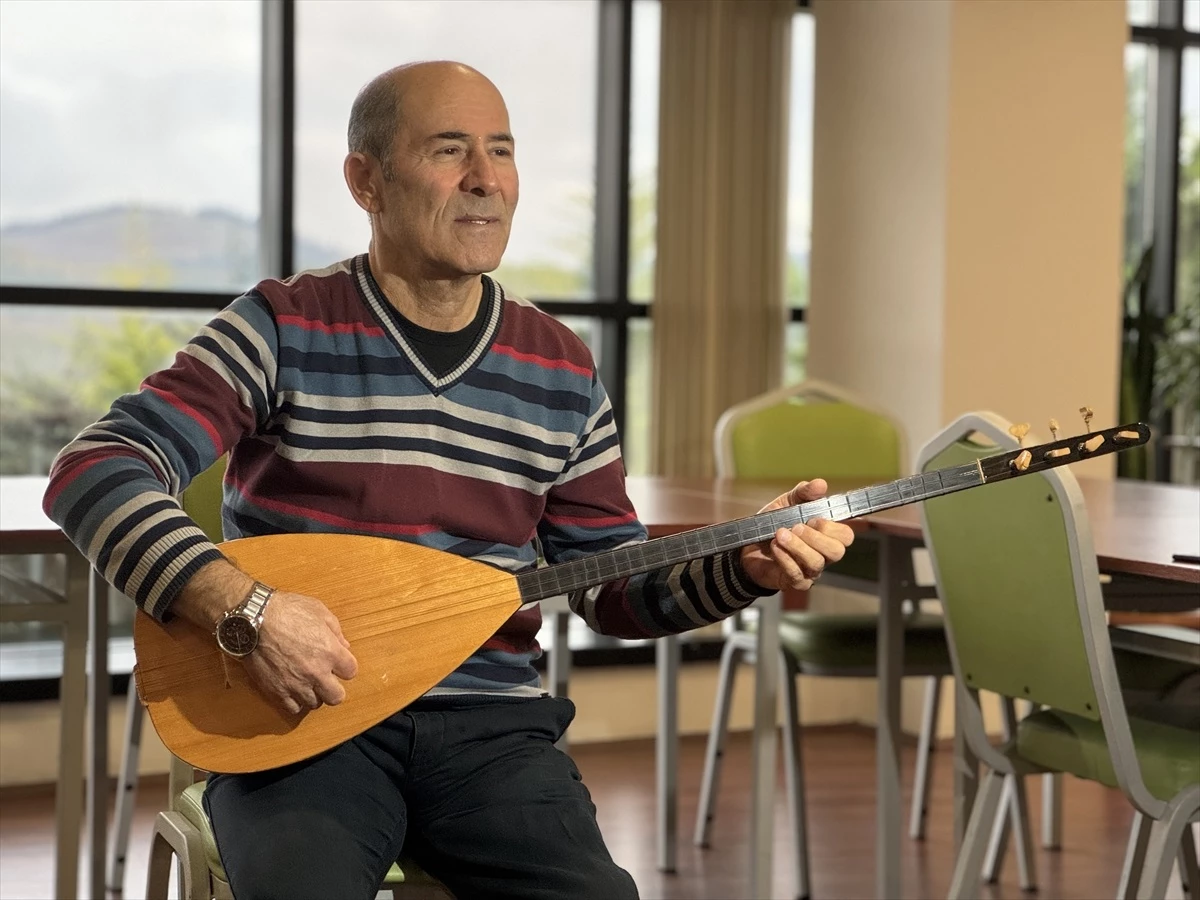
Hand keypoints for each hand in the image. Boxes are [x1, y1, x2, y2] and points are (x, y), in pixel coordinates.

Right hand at [241, 591, 358, 714]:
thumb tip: (344, 646)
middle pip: (337, 696)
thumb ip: (335, 631)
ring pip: (314, 704)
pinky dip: (294, 701)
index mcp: (330, 651)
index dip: (345, 666)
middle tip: (325, 678)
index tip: (337, 662)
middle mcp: (316, 672)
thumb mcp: (318, 611)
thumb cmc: (285, 610)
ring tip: (306, 681)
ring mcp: (296, 684)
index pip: (351, 671)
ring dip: (313, 694)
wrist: (252, 619)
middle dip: (333, 687)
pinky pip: (292, 708)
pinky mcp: (276, 691)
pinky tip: (292, 689)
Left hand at [739, 479, 854, 592]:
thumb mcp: (786, 503)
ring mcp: (810, 570)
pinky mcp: (795, 582)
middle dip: (816, 537)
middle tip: (796, 527)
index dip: (831, 527)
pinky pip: (797, 574)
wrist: (747, 547)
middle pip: (837, 551)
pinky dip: (785, 558)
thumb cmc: (773, 525)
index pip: (846, 536)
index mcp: (826, 535)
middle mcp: (823, 555)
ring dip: (797, 546)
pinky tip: (774, 547)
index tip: (812, 518)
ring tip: (779, 534)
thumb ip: (803, 493)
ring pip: (816, 563)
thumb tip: (820, 484)